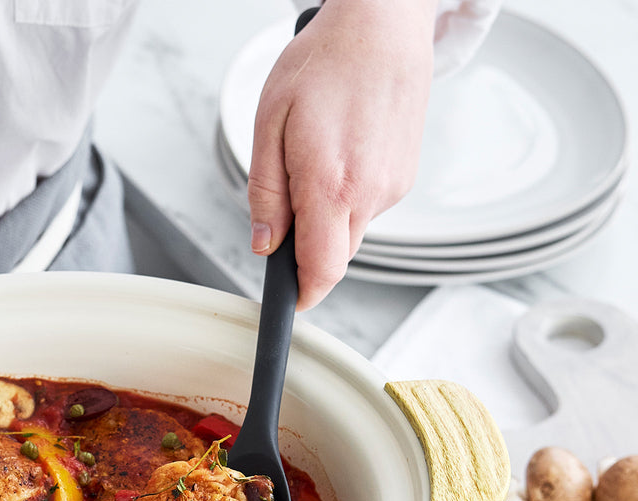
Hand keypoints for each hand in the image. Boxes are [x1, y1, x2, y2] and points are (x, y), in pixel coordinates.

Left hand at [246, 0, 436, 308]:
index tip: (289, 302)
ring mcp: (393, 186)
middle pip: (334, 258)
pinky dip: (347, 194)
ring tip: (320, 154)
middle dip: (307, 247)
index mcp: (332, 186)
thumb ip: (266, 194)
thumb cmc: (324, 62)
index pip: (321, 272)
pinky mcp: (406, 176)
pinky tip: (343, 150)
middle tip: (290, 198)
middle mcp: (371, 194)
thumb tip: (266, 244)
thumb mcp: (270, 124)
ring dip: (327, 213)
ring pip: (349, 231)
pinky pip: (367, 207)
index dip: (302, 295)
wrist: (384, 23)